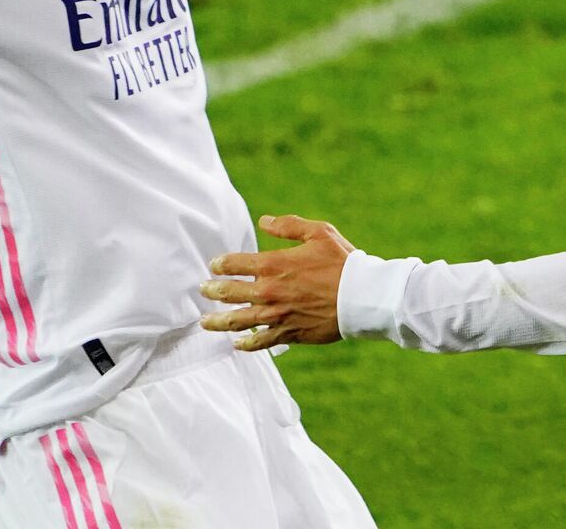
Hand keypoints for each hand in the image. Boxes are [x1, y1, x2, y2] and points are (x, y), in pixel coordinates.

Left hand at [200, 214, 355, 351]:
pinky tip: (236, 344)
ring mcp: (277, 315)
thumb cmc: (343, 262)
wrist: (362, 297)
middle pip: (230, 293)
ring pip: (238, 321)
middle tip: (203, 290)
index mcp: (274, 264)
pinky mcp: (288, 333)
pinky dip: (246, 344)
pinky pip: (260, 342)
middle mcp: (269, 291)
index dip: (220, 264)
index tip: (214, 265)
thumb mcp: (319, 232)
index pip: (235, 264)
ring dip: (218, 321)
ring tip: (205, 322)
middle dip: (213, 291)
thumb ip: (289, 225)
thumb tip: (264, 221)